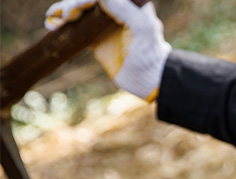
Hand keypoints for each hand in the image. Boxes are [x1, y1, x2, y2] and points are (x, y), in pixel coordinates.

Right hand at [45, 0, 170, 100]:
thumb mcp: (141, 28)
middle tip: (67, 16)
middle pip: (88, 2)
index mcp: (130, 5)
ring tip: (52, 17)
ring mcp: (104, 27)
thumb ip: (124, 9)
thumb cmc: (150, 53)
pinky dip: (63, 26)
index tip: (83, 6)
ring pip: (79, 13)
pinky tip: (52, 25)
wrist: (149, 80)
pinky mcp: (96, 41)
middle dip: (73, 5)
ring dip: (64, 12)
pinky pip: (76, 29)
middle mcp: (116, 13)